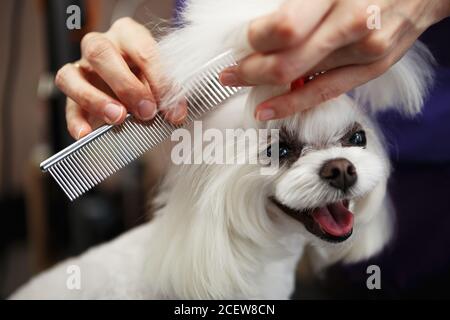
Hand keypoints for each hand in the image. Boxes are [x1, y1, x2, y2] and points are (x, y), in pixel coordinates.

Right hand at [56, 18, 186, 139]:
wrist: (135, 85)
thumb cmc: (150, 76)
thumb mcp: (162, 78)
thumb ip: (165, 91)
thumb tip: (173, 112)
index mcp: (128, 34)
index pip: (142, 49)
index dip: (160, 80)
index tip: (174, 109)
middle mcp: (100, 45)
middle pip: (99, 52)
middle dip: (125, 85)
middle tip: (146, 111)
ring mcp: (81, 68)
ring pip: (71, 75)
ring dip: (95, 99)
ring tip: (117, 118)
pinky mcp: (73, 93)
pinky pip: (67, 105)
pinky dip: (76, 121)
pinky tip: (87, 134)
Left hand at [220, 0, 449, 120]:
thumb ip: (298, 1)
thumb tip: (262, 23)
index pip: (284, 28)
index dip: (255, 40)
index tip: (241, 42)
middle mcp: (353, 24)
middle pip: (287, 61)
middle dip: (250, 71)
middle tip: (229, 73)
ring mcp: (366, 51)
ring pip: (302, 81)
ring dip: (264, 87)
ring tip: (241, 85)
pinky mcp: (372, 69)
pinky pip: (326, 93)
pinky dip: (293, 104)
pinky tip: (270, 110)